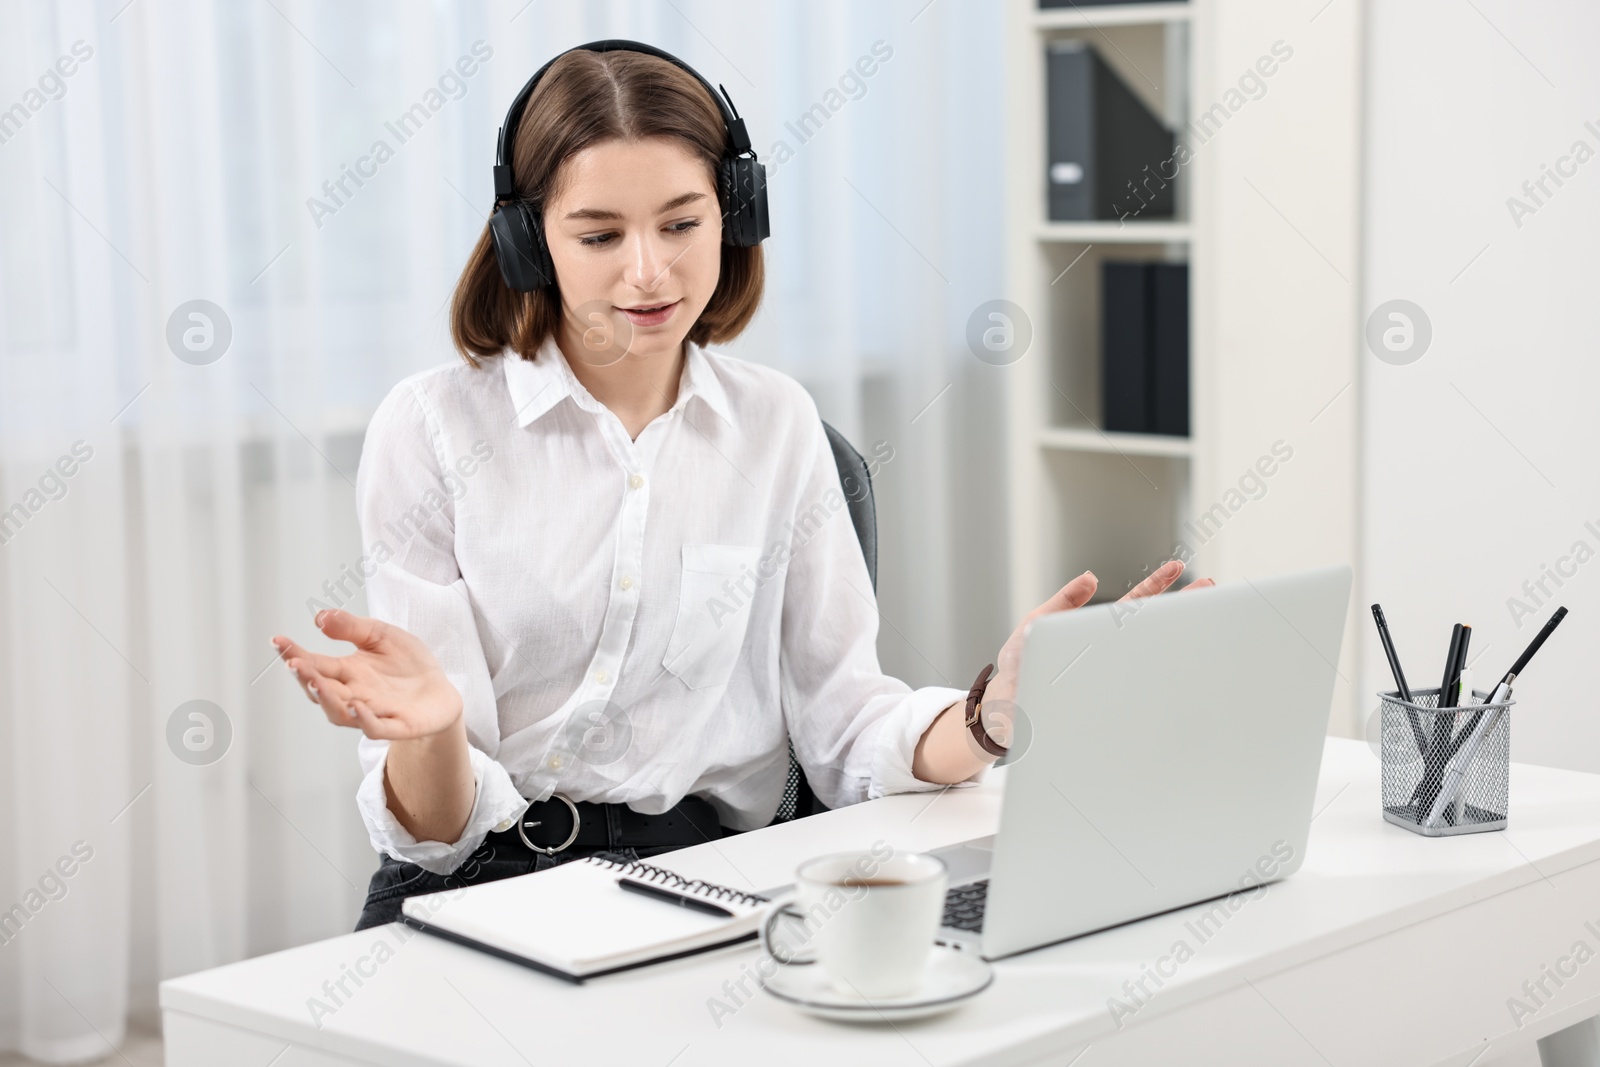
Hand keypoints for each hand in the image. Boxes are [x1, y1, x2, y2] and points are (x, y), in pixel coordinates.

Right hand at [270, 609, 463, 741]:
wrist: (440, 690)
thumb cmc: (408, 664)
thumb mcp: (381, 635)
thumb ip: (351, 627)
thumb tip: (320, 616)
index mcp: (347, 671)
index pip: (314, 664)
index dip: (294, 654)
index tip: (277, 641)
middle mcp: (353, 694)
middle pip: (321, 690)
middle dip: (306, 678)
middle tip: (295, 664)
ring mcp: (373, 711)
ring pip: (340, 713)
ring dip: (328, 700)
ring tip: (317, 683)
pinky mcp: (397, 726)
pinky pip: (376, 728)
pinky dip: (364, 720)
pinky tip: (357, 706)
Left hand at [982, 560, 1214, 720]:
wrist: (1005, 711)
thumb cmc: (1020, 668)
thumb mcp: (1036, 624)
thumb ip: (1062, 602)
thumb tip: (1090, 577)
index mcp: (1095, 632)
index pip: (1132, 605)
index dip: (1154, 588)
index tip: (1177, 568)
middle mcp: (1109, 655)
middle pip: (1151, 628)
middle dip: (1182, 609)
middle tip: (1212, 590)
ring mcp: (1111, 677)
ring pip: (1148, 657)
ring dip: (1175, 643)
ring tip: (1205, 627)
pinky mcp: (1105, 701)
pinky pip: (1134, 691)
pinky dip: (1155, 683)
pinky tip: (1175, 679)